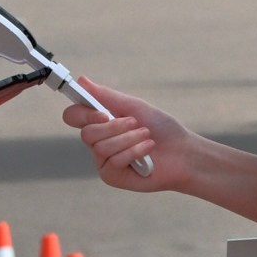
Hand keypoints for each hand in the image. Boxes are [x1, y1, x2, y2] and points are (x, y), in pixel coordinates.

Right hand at [60, 79, 193, 192]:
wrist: (182, 152)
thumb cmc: (161, 128)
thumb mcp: (133, 106)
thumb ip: (105, 96)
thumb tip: (81, 81)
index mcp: (100, 122)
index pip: (74, 116)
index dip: (82, 114)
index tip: (102, 112)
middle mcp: (98, 142)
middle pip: (86, 133)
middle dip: (114, 126)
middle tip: (135, 122)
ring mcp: (103, 161)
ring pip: (101, 147)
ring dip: (129, 138)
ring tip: (146, 136)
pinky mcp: (112, 176)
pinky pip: (113, 161)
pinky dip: (134, 152)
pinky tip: (148, 150)